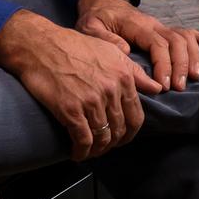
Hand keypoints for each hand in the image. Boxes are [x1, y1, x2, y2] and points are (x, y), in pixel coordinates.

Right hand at [0, 9, 153, 160]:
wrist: (41, 46)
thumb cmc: (74, 46)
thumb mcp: (111, 51)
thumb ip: (135, 72)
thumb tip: (157, 88)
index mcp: (123, 77)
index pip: (136, 117)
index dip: (130, 133)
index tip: (121, 138)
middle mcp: (110, 90)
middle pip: (119, 130)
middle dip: (112, 143)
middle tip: (103, 146)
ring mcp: (91, 101)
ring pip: (102, 137)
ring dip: (97, 150)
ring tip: (90, 151)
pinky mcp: (70, 110)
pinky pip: (83, 139)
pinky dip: (81, 151)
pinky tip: (77, 153)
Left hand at [77, 0, 198, 93]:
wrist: (102, 3)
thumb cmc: (96, 18)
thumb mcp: (89, 27)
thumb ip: (105, 39)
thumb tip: (126, 51)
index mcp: (137, 25)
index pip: (157, 43)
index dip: (164, 64)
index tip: (163, 85)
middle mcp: (153, 25)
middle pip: (176, 41)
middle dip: (180, 64)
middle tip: (179, 87)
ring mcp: (161, 26)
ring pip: (185, 37)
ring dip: (192, 57)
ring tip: (193, 77)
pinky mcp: (165, 30)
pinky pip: (188, 32)